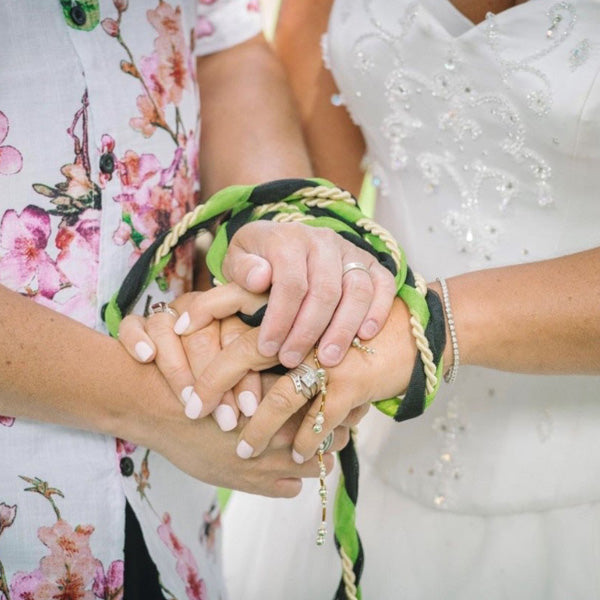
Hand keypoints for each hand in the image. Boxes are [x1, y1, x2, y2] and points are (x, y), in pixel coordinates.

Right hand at [118, 284, 266, 429]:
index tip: (250, 409)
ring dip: (178, 367)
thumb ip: (266, 376)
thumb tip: (285, 397)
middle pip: (203, 335)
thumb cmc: (227, 392)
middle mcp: (201, 309)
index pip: (238, 334)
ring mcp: (168, 315)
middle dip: (214, 380)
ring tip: (190, 401)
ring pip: (168, 327)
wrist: (166, 397)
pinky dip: (138, 338)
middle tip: (225, 418)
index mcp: (233, 313)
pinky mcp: (138, 326)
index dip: (244, 373)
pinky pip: (132, 325)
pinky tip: (148, 356)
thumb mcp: (253, 379)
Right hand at [147, 381, 348, 496]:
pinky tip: (279, 466)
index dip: (343, 404)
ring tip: (304, 445)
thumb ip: (282, 375)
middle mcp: (288, 428)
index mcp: (291, 396)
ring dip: (317, 456)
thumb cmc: (207, 381)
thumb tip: (313, 375)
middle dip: (335, 431)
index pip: (337, 405)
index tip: (343, 402)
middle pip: (338, 435)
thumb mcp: (247, 368)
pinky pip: (292, 488)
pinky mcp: (258, 483)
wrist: (168, 409)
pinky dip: (291, 479)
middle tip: (327, 423)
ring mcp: (275, 459)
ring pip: (321, 465)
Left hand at [191, 297, 416, 460]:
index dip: (204, 312)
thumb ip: (284, 321)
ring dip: (259, 430)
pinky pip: (317, 421)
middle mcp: (309, 322)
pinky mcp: (352, 383)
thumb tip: (242, 334)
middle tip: (195, 410)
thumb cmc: (359, 324)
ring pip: (279, 397)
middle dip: (217, 383)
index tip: (175, 326)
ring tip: (242, 450)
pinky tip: (299, 456)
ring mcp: (328, 355)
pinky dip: (306, 441)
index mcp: (295, 298)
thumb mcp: (321, 314)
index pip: (238, 298)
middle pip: (248, 350)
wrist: (414, 333)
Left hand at [222, 220, 396, 367]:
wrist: (281, 242)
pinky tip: (365, 336)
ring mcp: (350, 250)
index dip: (280, 319)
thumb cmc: (257, 260)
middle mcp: (323, 240)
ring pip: (357, 289)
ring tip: (327, 359)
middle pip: (325, 290)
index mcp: (288, 237)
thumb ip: (242, 269)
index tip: (268, 348)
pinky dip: (378, 310)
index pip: (290, 282)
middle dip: (308, 331)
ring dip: (343, 328)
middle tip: (293, 360)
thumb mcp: (237, 260)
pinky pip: (383, 284)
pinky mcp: (370, 262)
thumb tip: (260, 278)